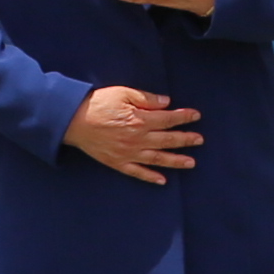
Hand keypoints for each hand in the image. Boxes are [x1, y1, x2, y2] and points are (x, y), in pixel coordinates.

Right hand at [64, 86, 201, 182]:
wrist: (73, 120)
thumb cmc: (98, 103)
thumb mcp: (123, 93)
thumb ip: (146, 99)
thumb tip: (166, 102)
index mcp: (140, 120)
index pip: (168, 119)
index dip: (184, 117)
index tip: (196, 116)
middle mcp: (138, 139)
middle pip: (167, 140)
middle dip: (185, 140)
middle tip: (199, 140)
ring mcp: (128, 153)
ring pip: (157, 159)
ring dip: (175, 161)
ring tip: (191, 163)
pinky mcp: (118, 162)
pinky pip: (137, 173)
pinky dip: (150, 177)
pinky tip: (162, 181)